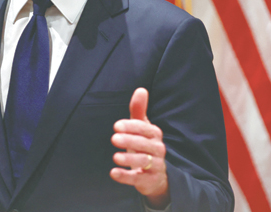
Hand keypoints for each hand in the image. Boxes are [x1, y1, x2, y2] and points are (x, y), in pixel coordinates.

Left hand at [110, 88, 169, 208]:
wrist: (156, 175)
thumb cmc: (145, 145)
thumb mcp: (142, 127)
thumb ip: (139, 110)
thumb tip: (141, 89)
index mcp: (155, 134)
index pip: (144, 128)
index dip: (131, 126)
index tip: (116, 126)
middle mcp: (158, 149)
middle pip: (144, 144)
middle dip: (129, 141)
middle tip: (114, 139)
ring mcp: (155, 166)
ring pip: (143, 161)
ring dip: (129, 159)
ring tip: (115, 157)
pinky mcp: (149, 181)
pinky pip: (137, 179)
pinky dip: (125, 176)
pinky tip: (113, 173)